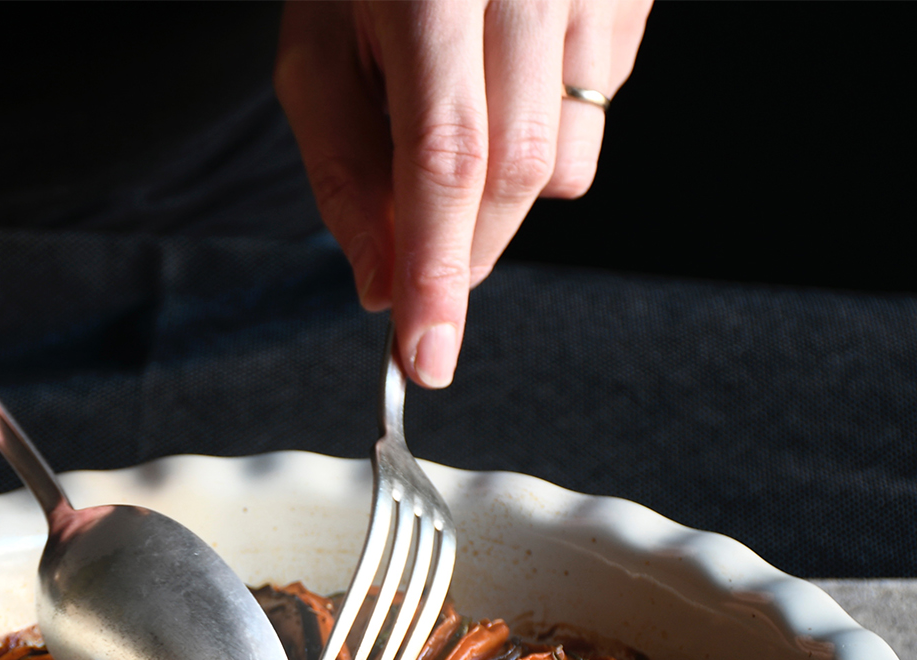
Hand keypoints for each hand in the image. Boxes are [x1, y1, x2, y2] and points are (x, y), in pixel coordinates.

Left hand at [276, 0, 650, 387]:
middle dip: (466, 250)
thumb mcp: (316, 47)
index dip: (438, 271)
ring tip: (457, 116)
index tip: (426, 355)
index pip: (445, 160)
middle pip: (515, 174)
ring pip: (566, 161)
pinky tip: (508, 73)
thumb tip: (378, 285)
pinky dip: (548, 128)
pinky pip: (600, 112)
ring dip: (505, 190)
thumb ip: (339, 168)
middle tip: (421, 274)